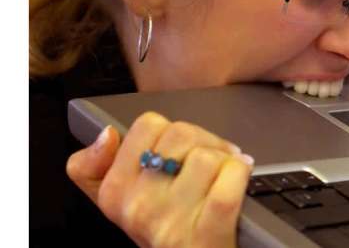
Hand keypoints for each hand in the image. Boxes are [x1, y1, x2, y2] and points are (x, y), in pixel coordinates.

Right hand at [66, 112, 253, 247]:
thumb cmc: (168, 232)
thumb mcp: (124, 201)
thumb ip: (96, 166)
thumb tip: (106, 134)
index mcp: (114, 193)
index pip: (147, 125)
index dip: (170, 134)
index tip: (177, 154)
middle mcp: (136, 208)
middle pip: (181, 133)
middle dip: (204, 142)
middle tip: (209, 164)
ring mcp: (170, 223)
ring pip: (206, 154)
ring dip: (225, 160)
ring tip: (223, 176)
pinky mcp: (207, 235)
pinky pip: (230, 176)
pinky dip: (240, 172)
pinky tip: (239, 180)